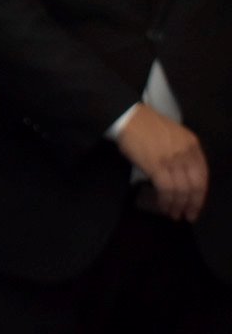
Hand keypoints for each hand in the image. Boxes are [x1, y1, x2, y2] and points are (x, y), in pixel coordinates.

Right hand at [115, 105, 208, 221]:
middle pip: (195, 185)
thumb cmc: (147, 126)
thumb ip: (182, 153)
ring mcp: (172, 160)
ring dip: (178, 205)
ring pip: (181, 190)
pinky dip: (166, 200)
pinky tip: (163, 206)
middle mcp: (186, 153)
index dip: (201, 193)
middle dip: (192, 204)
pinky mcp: (156, 166)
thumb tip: (179, 175)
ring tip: (173, 214)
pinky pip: (166, 188)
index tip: (196, 205)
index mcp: (193, 145)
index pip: (203, 175)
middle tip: (187, 216)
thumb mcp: (174, 137)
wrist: (130, 118)